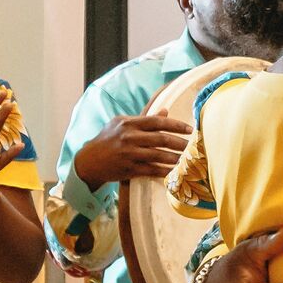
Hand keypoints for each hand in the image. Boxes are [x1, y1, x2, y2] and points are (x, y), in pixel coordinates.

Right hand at [71, 114, 190, 191]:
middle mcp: (130, 138)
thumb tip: (165, 111)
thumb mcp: (122, 124)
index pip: (157, 122)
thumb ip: (144, 118)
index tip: (190, 129)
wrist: (90, 160)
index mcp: (129, 124)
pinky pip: (151, 170)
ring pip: (158, 156)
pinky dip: (164, 171)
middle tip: (193, 146)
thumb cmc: (108, 139)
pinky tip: (175, 171)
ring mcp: (129, 154)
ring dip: (175, 158)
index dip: (176, 125)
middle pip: (161, 139)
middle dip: (180, 143)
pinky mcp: (129, 169)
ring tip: (187, 159)